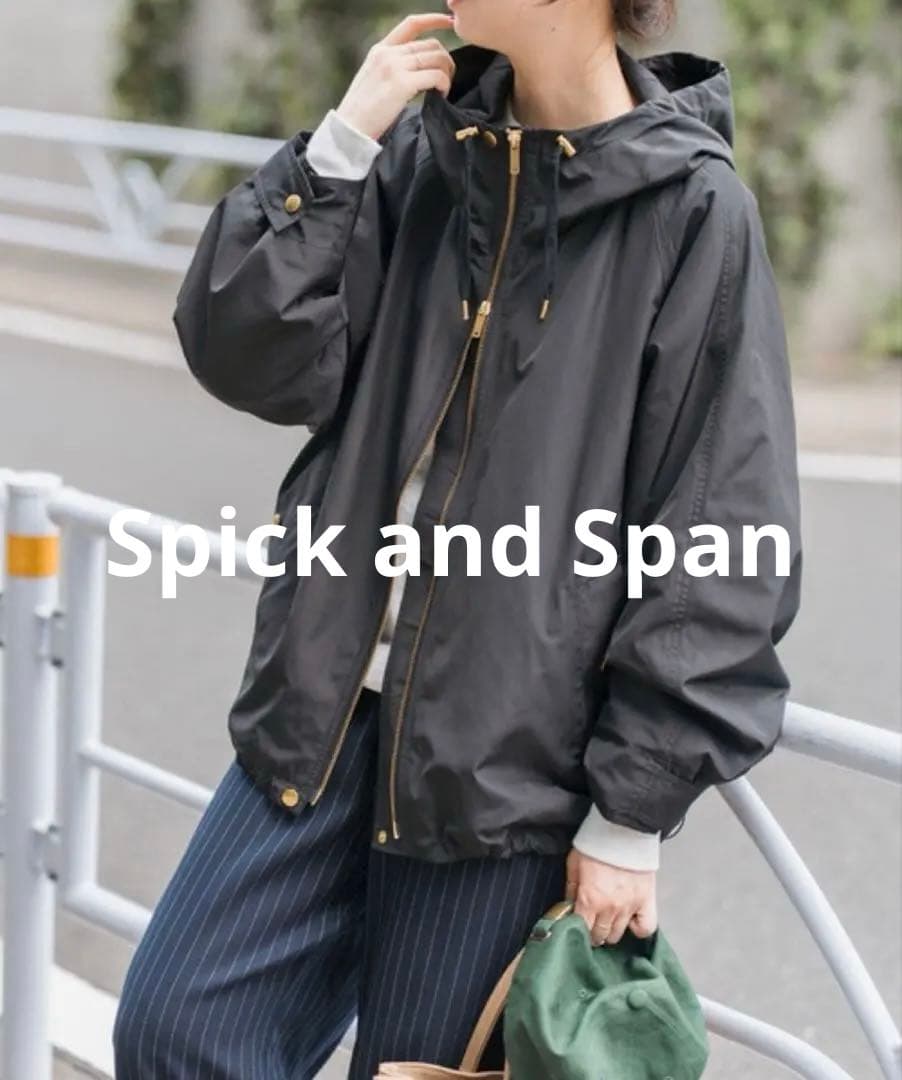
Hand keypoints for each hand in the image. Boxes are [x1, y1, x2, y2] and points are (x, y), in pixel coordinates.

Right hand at [336, 13, 455, 140]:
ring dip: (446, 73)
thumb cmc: (363, 112)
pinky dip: (444, 85)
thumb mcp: (374, 79)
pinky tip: (441, 95)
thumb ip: (393, 67)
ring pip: (436, 58)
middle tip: (446, 79)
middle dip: (445, 60)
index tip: (449, 22)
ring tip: (443, 89)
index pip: (411, 24)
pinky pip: (436, 76)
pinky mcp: (402, 84)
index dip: (433, 19)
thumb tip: (419, 69)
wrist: (351, 127)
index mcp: (380, 49)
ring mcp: (395, 67)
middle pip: (430, 44)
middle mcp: (388, 53)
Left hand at [566, 848, 657, 946]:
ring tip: (607, 921)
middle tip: (591, 923)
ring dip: (610, 930)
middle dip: (592, 932)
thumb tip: (568, 906)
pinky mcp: (647, 901)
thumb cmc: (597, 843)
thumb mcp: (574, 863)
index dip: (577, 929)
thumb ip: (571, 888)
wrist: (623, 829)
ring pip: (618, 935)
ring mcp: (630, 907)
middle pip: (600, 935)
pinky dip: (638, 928)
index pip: (582, 929)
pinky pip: (646, 928)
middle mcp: (610, 908)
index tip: (576, 924)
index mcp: (590, 899)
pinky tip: (630, 920)